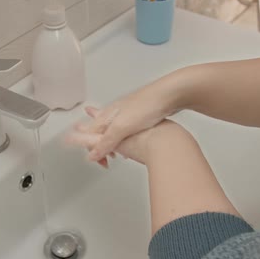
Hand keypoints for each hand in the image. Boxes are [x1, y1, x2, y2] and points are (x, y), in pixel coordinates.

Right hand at [67, 107, 186, 165]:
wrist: (169, 95)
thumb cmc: (146, 106)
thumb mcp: (122, 128)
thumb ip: (106, 142)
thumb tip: (92, 155)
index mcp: (106, 116)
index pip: (90, 136)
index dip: (93, 151)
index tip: (102, 163)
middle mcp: (113, 114)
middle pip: (98, 132)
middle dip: (97, 146)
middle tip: (103, 159)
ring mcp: (125, 115)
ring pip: (111, 131)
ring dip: (109, 142)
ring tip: (112, 152)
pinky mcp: (137, 116)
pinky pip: (123, 130)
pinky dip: (122, 138)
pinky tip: (130, 141)